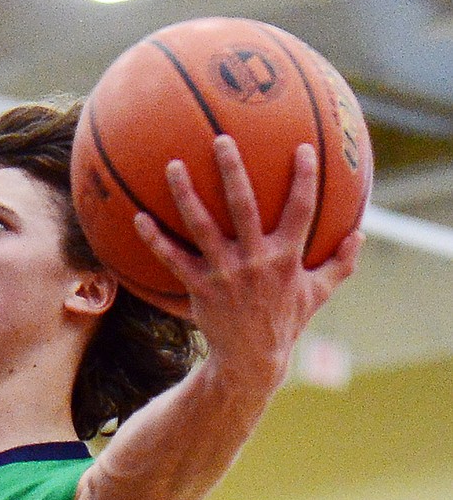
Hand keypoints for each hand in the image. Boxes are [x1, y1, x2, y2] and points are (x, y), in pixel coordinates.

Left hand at [135, 135, 361, 391]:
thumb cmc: (285, 322)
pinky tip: (138, 218)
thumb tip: (361, 234)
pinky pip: (173, 260)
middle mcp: (253, 261)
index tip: (301, 148)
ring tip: (172, 165)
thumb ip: (340, 264)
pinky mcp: (199, 288)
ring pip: (202, 227)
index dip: (304, 179)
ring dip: (186, 195)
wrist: (250, 360)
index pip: (300, 210)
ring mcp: (223, 274)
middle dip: (231, 170)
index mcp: (286, 258)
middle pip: (243, 206)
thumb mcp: (317, 295)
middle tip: (220, 139)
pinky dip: (155, 240)